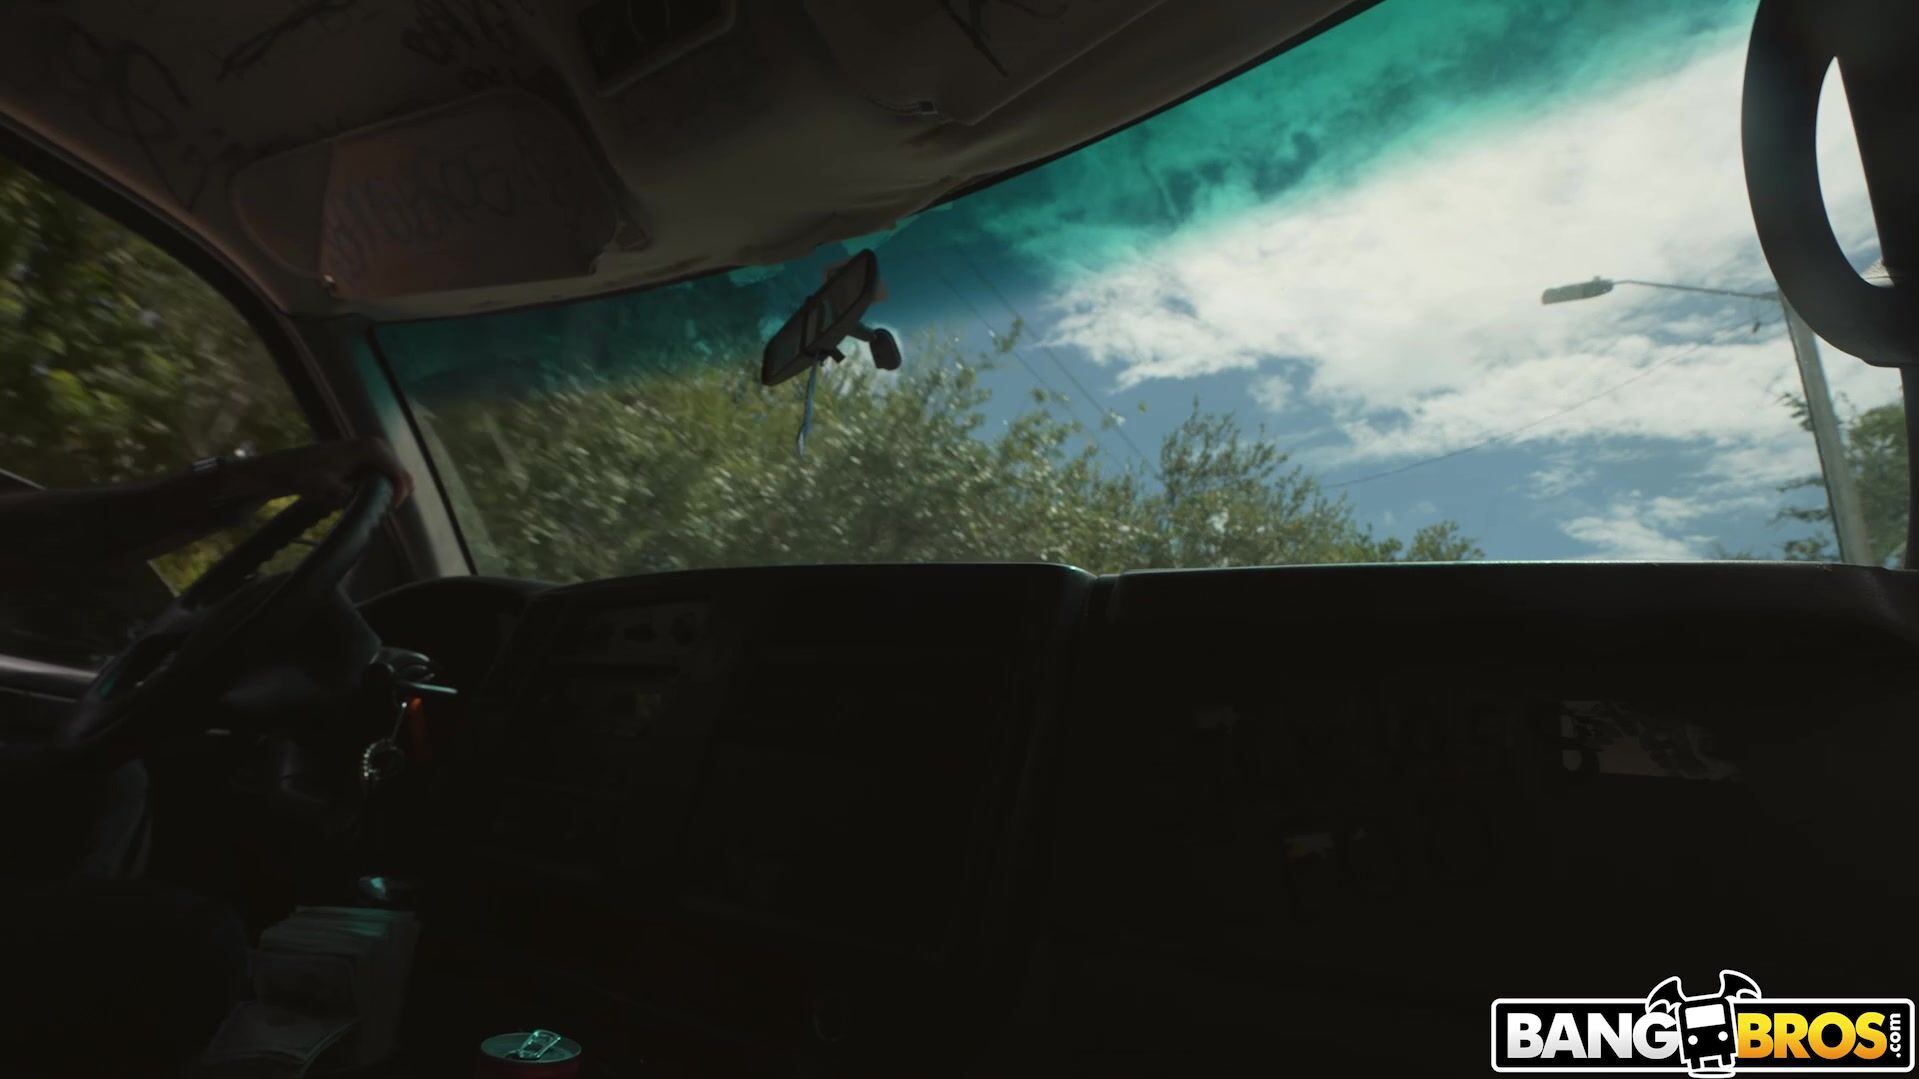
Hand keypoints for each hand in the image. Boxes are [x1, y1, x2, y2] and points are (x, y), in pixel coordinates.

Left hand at [229, 438, 413, 507]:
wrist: (288, 466)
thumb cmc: (304, 476)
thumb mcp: (323, 488)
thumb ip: (345, 495)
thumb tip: (360, 503)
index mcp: (369, 449)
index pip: (399, 474)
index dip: (399, 495)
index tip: (389, 510)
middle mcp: (376, 444)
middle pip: (402, 474)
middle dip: (394, 494)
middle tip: (378, 511)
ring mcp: (373, 448)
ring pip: (395, 475)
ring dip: (387, 491)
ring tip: (369, 504)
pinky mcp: (369, 455)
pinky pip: (386, 473)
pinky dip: (381, 487)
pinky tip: (364, 495)